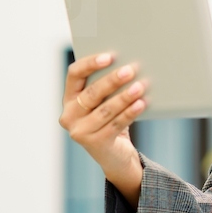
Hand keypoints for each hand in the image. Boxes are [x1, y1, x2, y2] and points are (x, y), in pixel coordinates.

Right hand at [58, 51, 149, 206]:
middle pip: (91, 93)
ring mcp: (80, 132)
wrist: (116, 156)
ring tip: (141, 85)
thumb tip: (129, 63)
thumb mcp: (105, 103)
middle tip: (131, 69)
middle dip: (112, 80)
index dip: (90, 63)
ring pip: (105, 109)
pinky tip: (142, 103)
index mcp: (69, 99)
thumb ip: (108, 87)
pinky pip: (116, 124)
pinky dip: (131, 112)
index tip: (109, 56)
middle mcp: (69, 115)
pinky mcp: (95, 143)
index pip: (74, 74)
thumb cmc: (112, 121)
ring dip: (125, 96)